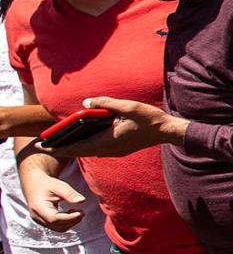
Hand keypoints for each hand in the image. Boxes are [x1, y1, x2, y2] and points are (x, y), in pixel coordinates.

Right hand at [21, 170, 85, 229]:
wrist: (34, 184)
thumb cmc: (46, 184)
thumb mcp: (58, 186)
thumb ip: (70, 194)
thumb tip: (82, 201)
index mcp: (38, 207)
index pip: (54, 218)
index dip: (69, 218)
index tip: (81, 212)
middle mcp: (36, 216)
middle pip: (57, 225)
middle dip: (72, 221)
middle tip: (82, 212)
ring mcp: (39, 220)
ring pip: (58, 228)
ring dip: (70, 222)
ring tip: (78, 212)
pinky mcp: (43, 221)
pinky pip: (57, 226)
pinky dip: (66, 222)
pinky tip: (71, 213)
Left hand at [55, 96, 183, 156]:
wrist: (167, 131)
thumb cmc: (149, 119)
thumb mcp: (127, 106)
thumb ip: (105, 103)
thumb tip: (85, 101)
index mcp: (108, 141)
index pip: (77, 147)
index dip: (59, 147)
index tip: (44, 147)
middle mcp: (109, 150)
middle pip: (80, 151)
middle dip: (61, 149)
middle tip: (44, 147)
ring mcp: (115, 151)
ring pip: (88, 152)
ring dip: (73, 148)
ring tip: (59, 144)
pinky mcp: (119, 149)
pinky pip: (97, 149)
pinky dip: (85, 147)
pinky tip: (81, 141)